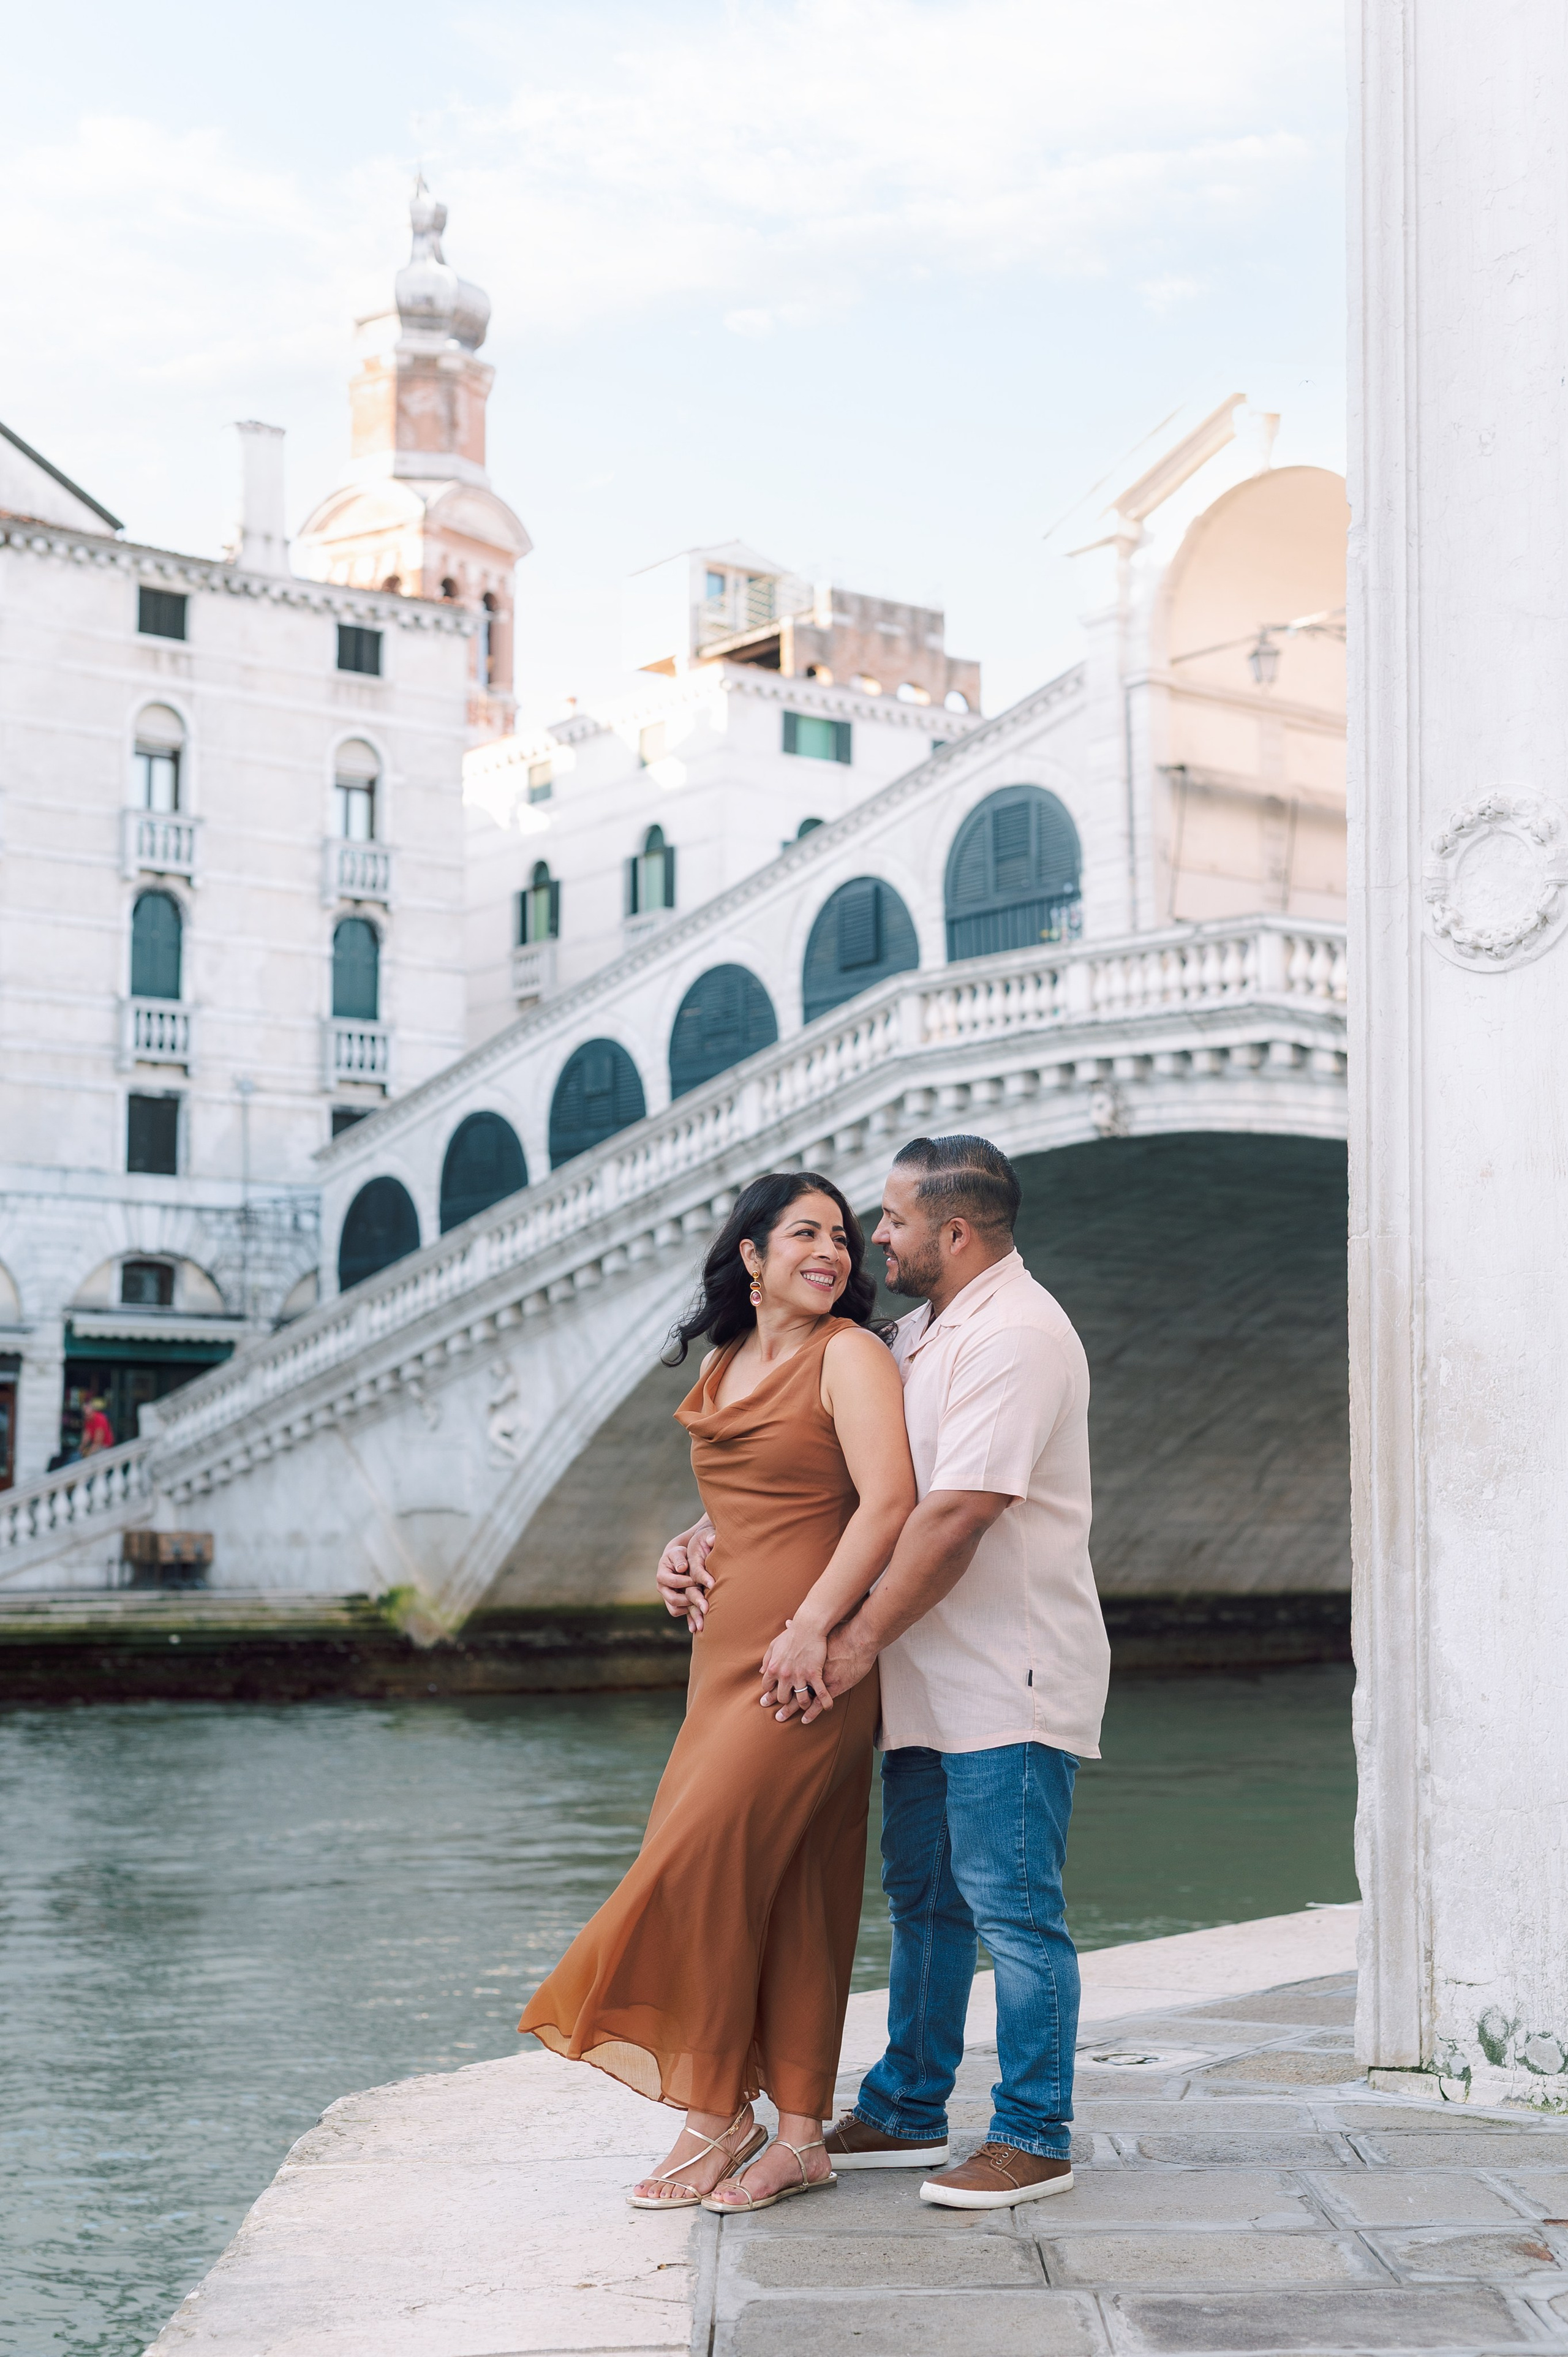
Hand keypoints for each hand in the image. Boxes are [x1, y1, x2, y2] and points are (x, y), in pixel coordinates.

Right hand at [656, 1518, 714, 1632]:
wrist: (679, 1562)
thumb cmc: (680, 1554)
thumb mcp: (678, 1552)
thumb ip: (679, 1558)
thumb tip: (682, 1568)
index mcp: (662, 1576)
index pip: (673, 1582)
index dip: (686, 1582)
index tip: (698, 1580)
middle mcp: (662, 1589)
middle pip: (673, 1600)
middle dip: (689, 1600)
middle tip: (704, 1600)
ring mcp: (668, 1598)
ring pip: (675, 1610)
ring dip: (690, 1611)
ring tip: (703, 1609)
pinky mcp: (675, 1605)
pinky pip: (681, 1615)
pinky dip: (689, 1619)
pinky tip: (698, 1625)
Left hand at [759, 1618, 829, 1717]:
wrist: (808, 1626)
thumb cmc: (791, 1635)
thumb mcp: (774, 1645)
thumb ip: (766, 1660)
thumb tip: (761, 1671)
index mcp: (773, 1668)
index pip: (767, 1687)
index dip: (771, 1692)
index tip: (776, 1693)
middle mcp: (784, 1675)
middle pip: (783, 1698)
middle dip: (787, 1701)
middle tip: (791, 1701)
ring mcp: (800, 1676)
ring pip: (801, 1700)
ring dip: (804, 1704)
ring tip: (808, 1704)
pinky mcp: (814, 1674)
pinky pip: (820, 1694)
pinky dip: (825, 1702)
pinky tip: (827, 1707)